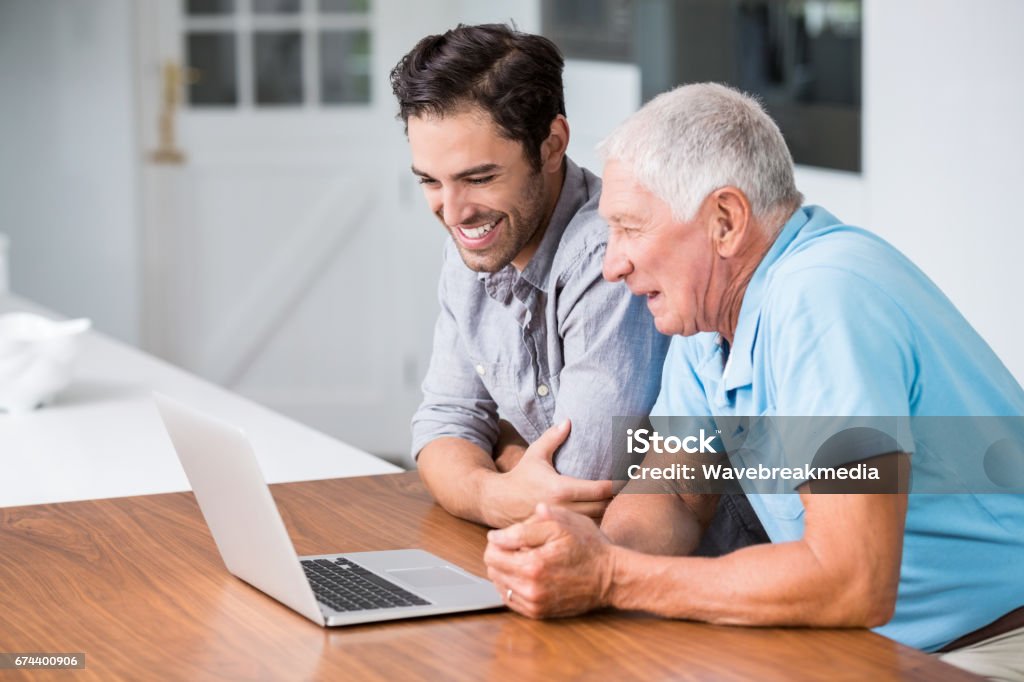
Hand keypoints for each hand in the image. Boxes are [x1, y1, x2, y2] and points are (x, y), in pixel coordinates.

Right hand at [482, 420, 613, 526]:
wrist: (499, 501)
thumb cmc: (520, 475)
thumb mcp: (535, 453)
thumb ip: (552, 437)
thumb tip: (568, 420)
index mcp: (561, 488)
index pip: (599, 489)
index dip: (616, 484)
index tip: (626, 477)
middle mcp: (563, 508)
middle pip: (602, 507)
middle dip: (615, 499)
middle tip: (627, 489)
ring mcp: (561, 522)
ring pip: (595, 520)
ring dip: (607, 511)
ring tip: (617, 501)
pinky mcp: (558, 530)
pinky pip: (583, 529)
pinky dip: (595, 522)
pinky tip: (601, 514)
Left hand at [484, 503, 615, 617]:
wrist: (610, 577)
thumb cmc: (588, 547)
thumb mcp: (560, 525)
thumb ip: (524, 528)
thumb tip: (495, 536)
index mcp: (532, 565)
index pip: (491, 554)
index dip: (500, 541)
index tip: (514, 537)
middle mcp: (530, 589)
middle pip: (493, 570)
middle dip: (503, 556)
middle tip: (523, 548)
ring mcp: (534, 603)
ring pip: (500, 585)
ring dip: (508, 572)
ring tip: (528, 561)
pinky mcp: (539, 613)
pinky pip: (511, 599)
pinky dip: (515, 586)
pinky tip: (531, 576)